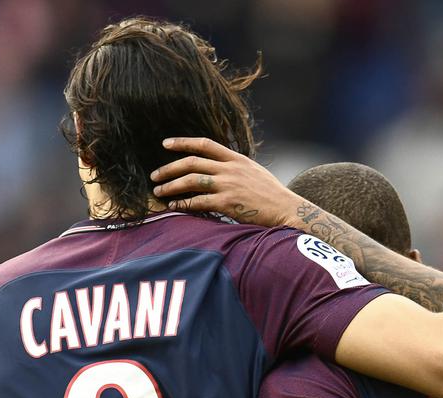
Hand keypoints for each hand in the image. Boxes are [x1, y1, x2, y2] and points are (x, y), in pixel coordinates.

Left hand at [150, 137, 296, 225]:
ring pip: (191, 181)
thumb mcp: (255, 172)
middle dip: (169, 168)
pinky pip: (198, 202)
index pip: (205, 144)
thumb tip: (220, 167)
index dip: (182, 142)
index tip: (165, 144)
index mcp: (236, 159)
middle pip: (192, 163)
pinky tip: (174, 207)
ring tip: (158, 192)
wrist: (287, 210)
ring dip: (171, 186)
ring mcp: (229, 185)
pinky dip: (183, 204)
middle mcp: (230, 169)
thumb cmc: (273, 195)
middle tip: (155, 176)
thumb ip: (236, 167)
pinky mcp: (228, 203)